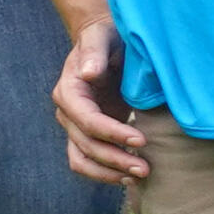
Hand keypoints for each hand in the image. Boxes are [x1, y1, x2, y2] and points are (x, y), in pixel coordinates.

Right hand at [51, 19, 151, 185]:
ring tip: (138, 177)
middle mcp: (67, 112)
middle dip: (115, 159)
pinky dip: (105, 172)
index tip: (140, 141)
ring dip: (108, 172)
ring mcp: (75, 125)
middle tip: (145, 169)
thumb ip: (95, 53)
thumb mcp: (102, 37)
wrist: (105, 42)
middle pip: (86, 145)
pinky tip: (129, 177)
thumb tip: (87, 73)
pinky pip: (87, 159)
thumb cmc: (107, 37)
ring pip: (82, 159)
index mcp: (70, 90)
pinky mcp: (87, 133)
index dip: (112, 133)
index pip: (87, 120)